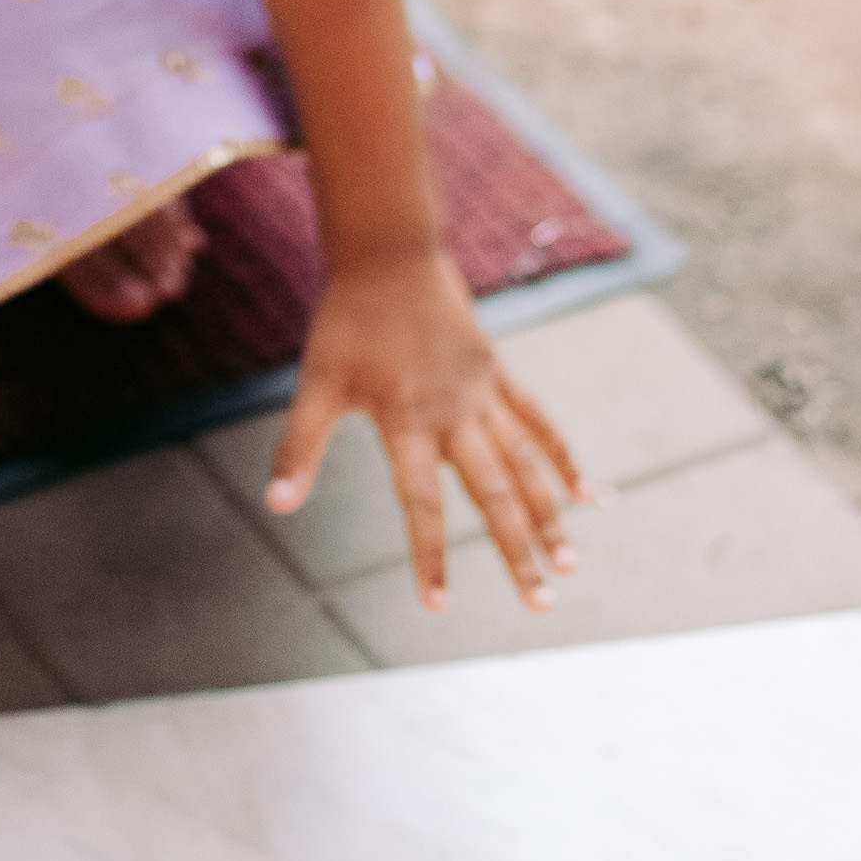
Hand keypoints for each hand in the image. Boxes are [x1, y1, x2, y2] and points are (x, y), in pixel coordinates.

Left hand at [265, 243, 586, 611]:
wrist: (386, 254)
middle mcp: (455, 411)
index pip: (422, 502)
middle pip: (495, 492)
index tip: (438, 606)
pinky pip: (537, 420)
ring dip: (549, 515)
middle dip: (518, 551)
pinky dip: (560, 457)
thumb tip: (276, 504)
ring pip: (526, 463)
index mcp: (408, 419)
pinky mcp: (498, 372)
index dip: (429, 555)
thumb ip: (299, 445)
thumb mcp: (315, 383)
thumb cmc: (345, 323)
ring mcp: (483, 392)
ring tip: (570, 564)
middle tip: (543, 605)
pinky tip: (584, 494)